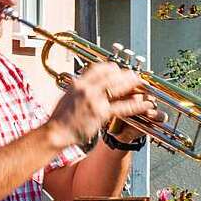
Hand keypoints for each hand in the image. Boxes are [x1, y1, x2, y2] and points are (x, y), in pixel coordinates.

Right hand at [48, 63, 163, 146]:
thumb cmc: (60, 118)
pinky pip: (123, 107)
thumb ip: (79, 88)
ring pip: (119, 87)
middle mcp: (87, 88)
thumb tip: (87, 82)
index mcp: (78, 83)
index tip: (119, 69)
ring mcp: (95, 100)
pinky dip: (136, 105)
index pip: (99, 68)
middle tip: (135, 75)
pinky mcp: (101, 114)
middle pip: (112, 75)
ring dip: (133, 84)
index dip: (112, 67)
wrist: (55, 133)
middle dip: (126, 74)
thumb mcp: (67, 96)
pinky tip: (145, 104)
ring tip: (143, 84)